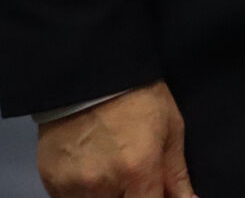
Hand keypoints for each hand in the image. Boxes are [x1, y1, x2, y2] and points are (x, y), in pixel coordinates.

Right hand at [35, 83, 193, 197]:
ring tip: (112, 168)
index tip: (152, 191)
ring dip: (106, 195)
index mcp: (138, 171)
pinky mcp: (50, 181)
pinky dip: (82, 193)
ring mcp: (72, 185)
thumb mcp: (171, 130)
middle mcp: (102, 184)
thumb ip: (176, 175)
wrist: (93, 75)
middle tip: (133, 178)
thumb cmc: (141, 99)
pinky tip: (91, 170)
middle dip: (130, 196)